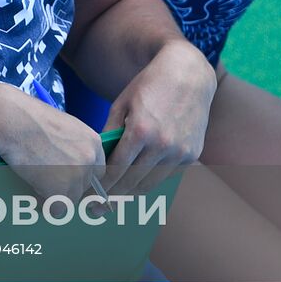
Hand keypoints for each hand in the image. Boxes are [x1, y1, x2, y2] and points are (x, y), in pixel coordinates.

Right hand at [0, 84, 106, 200]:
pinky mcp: (61, 188)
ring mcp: (77, 174)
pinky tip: (32, 189)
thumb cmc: (28, 118)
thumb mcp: (61, 127)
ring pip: (71, 199)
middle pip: (85, 186)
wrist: (11, 120)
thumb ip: (71, 145)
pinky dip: (44, 204)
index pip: (97, 171)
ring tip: (35, 181)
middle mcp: (90, 158)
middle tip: (46, 180)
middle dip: (67, 187)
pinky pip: (56, 209)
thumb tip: (66, 163)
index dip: (79, 176)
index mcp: (92, 142)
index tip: (65, 177)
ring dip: (54, 195)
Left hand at [103, 41, 215, 195]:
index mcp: (141, 131)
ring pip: (150, 184)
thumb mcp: (122, 103)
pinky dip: (150, 181)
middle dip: (111, 195)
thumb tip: (95, 156)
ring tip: (112, 200)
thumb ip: (109, 131)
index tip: (88, 193)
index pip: (116, 168)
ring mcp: (180, 152)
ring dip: (130, 193)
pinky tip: (135, 185)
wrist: (189, 75)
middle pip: (132, 181)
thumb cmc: (149, 85)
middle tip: (95, 206)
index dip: (101, 184)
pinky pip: (166, 176)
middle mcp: (163, 145)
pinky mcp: (192, 154)